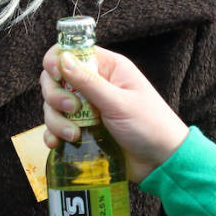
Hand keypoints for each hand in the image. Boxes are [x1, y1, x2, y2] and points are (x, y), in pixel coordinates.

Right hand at [40, 45, 188, 181]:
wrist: (162, 163)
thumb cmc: (150, 126)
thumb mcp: (119, 103)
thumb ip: (89, 82)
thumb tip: (63, 58)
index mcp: (108, 68)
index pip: (71, 52)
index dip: (57, 60)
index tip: (56, 76)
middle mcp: (94, 84)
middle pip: (56, 78)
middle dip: (55, 95)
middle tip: (71, 110)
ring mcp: (86, 107)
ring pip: (53, 104)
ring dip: (56, 119)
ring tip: (74, 135)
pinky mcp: (81, 128)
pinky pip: (56, 126)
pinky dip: (53, 134)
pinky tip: (57, 143)